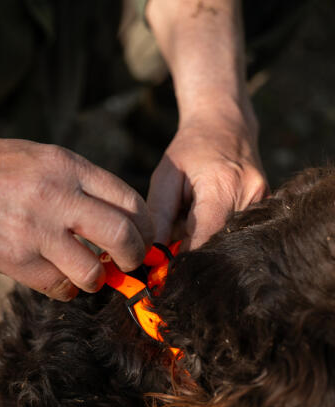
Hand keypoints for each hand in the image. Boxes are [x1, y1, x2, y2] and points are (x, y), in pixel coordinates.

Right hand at [0, 137, 153, 299]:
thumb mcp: (41, 158)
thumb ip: (80, 183)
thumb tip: (115, 216)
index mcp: (67, 166)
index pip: (130, 200)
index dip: (144, 226)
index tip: (141, 239)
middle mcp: (57, 197)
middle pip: (122, 236)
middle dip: (134, 257)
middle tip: (128, 263)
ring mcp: (36, 231)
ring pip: (93, 272)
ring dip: (96, 279)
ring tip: (86, 272)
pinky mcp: (15, 261)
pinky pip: (60, 288)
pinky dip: (66, 290)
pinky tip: (58, 278)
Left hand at [147, 110, 267, 249]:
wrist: (226, 123)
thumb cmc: (190, 151)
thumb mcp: (165, 178)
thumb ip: (159, 218)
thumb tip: (154, 256)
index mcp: (222, 187)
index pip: (203, 240)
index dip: (184, 258)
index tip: (167, 265)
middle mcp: (250, 196)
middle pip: (218, 244)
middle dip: (195, 248)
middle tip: (179, 232)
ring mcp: (264, 201)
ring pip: (228, 240)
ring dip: (208, 238)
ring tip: (197, 215)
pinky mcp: (268, 205)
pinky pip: (239, 230)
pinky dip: (221, 230)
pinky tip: (213, 212)